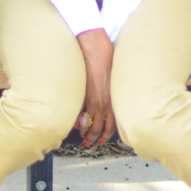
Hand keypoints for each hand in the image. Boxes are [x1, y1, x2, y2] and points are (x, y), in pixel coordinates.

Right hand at [76, 28, 115, 146]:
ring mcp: (94, 99)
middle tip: (89, 142)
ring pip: (90, 124)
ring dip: (85, 133)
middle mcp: (106, 102)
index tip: (102, 140)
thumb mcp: (113, 81)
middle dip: (94, 138)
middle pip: (100, 128)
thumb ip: (109, 96)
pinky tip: (75, 124)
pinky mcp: (84, 94)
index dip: (106, 134)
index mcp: (115, 99)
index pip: (112, 124)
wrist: (95, 48)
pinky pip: (80, 113)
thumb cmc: (107, 60)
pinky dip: (77, 120)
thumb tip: (102, 106)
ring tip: (82, 138)